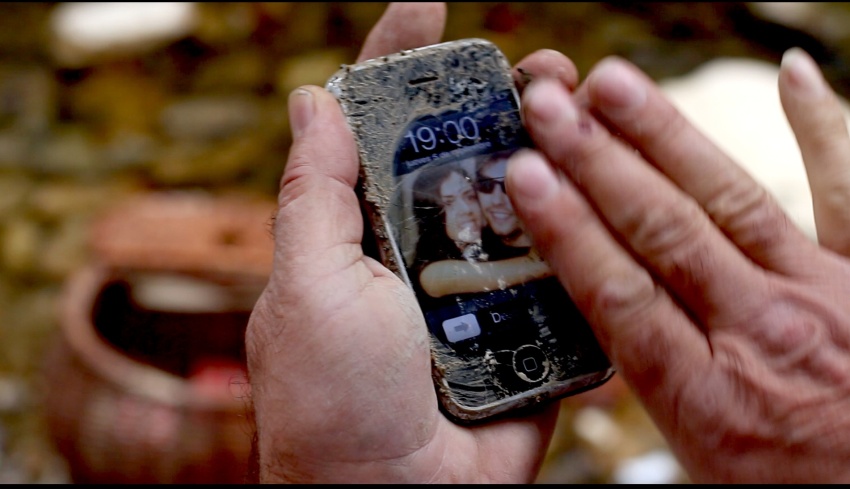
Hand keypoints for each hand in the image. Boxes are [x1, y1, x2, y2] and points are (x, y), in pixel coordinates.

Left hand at [245, 3, 557, 482]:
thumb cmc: (332, 401)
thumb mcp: (308, 287)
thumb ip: (314, 195)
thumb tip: (308, 99)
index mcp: (360, 233)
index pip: (377, 128)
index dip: (399, 62)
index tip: (426, 2)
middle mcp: (421, 251)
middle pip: (465, 156)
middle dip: (500, 100)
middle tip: (540, 64)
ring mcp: (480, 290)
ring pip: (524, 205)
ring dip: (554, 155)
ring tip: (588, 110)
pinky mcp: (530, 331)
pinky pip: (566, 274)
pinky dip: (589, 234)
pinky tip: (614, 189)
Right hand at [505, 49, 849, 482]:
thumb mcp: (704, 466)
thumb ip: (655, 399)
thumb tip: (598, 363)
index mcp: (708, 399)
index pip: (619, 294)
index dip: (567, 228)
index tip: (527, 175)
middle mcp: (761, 334)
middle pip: (663, 233)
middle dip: (597, 162)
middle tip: (550, 107)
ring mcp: (820, 297)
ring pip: (731, 202)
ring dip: (666, 137)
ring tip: (613, 85)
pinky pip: (848, 192)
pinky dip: (822, 128)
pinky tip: (794, 74)